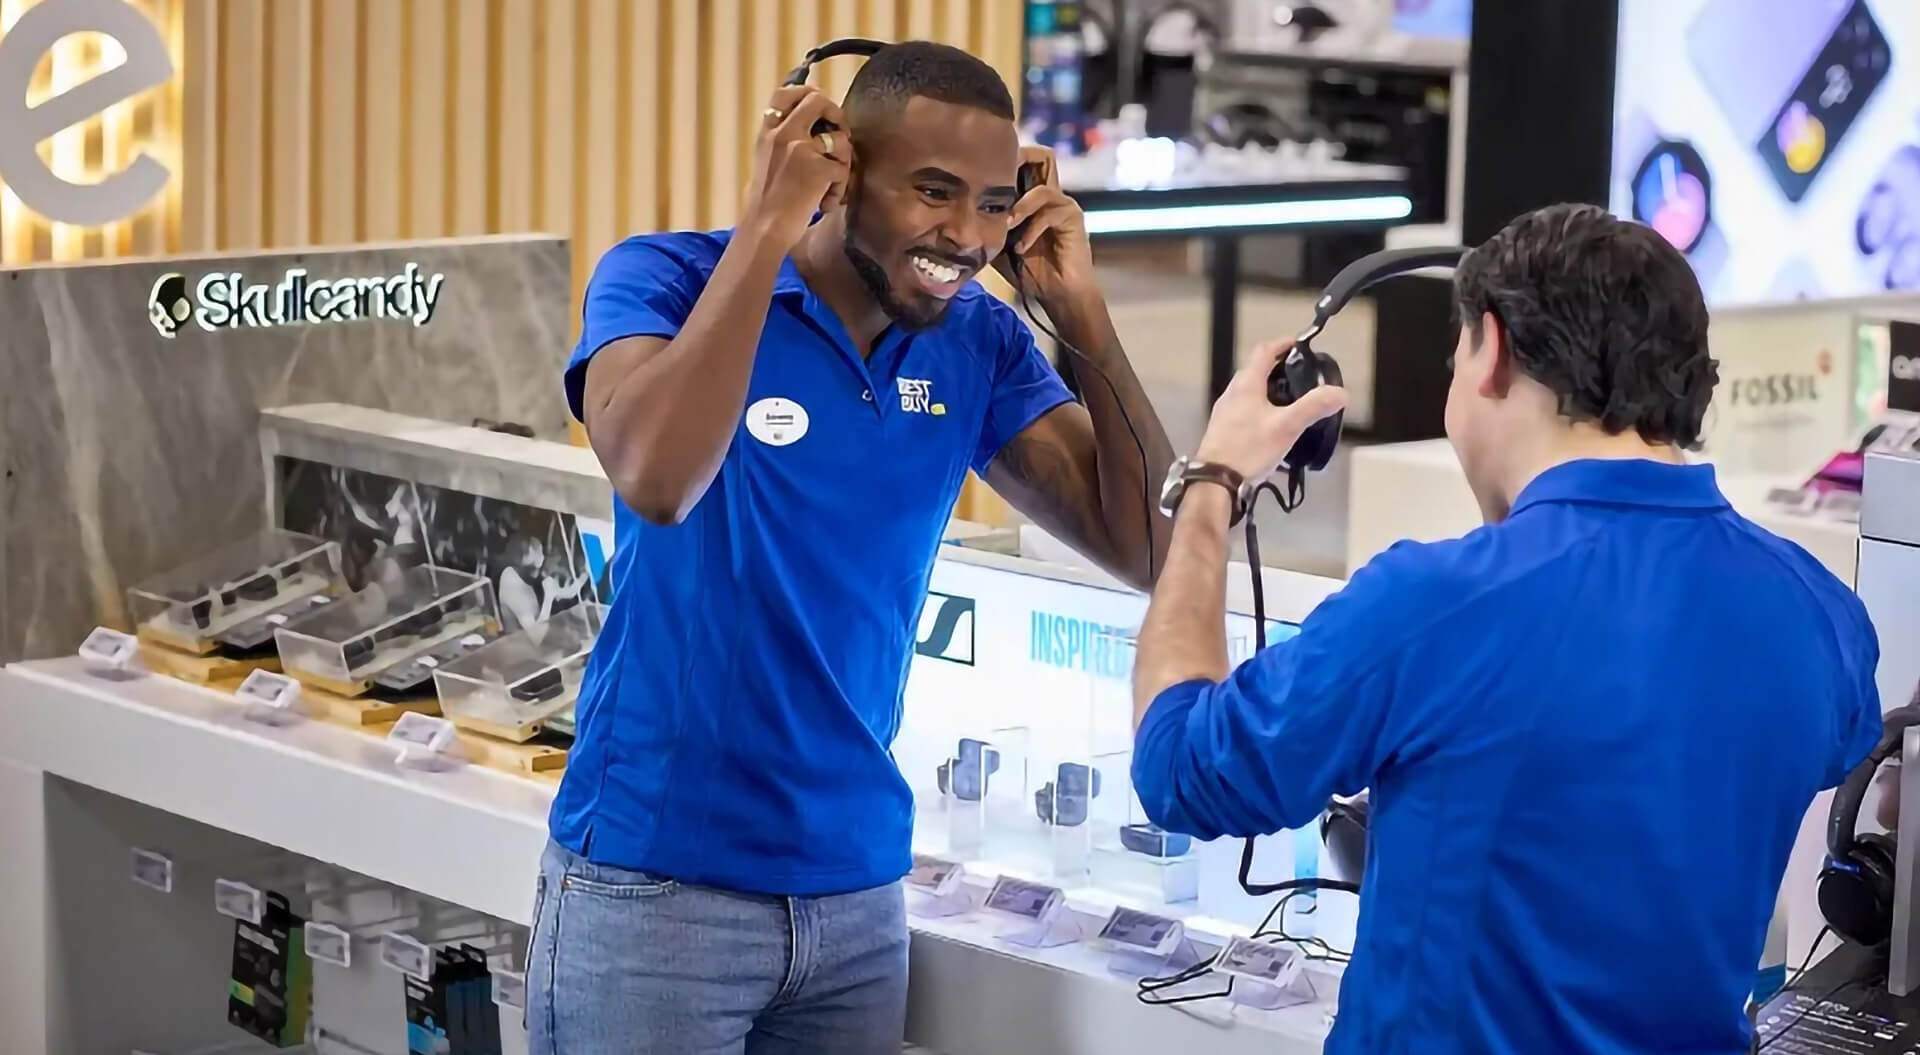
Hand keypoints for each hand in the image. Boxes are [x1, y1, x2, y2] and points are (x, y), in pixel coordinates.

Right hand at [739, 85, 853, 251]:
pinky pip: (843, 170)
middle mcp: (783, 133)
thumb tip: (814, 132)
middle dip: (836, 114)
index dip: (808, 95)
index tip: (819, 109)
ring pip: (840, 139)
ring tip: (831, 186)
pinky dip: (839, 190)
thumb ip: (782, 142)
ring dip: (843, 163)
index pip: (784, 94)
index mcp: (767, 132)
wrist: (764, 228)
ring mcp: (802, 149)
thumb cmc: (766, 203)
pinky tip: (826, 204)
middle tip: (840, 134)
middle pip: (818, 100)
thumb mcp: (766, 162)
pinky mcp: (820, 168)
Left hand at [991, 146, 1095, 301]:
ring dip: (1020, 204)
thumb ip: (984, 226)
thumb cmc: (1027, 270)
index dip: (1002, 161)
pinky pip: (1049, 210)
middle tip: (996, 187)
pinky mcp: (1072, 216)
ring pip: (1044, 183)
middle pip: (1041, 155)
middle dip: (1018, 164)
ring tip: (1007, 226)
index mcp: (1029, 196)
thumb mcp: (997, 245)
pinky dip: (1032, 228)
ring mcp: (1062, 203)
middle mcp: (1048, 193)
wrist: (1056, 295)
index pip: (1021, 161)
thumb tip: (953, 217)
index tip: (978, 176)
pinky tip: (1022, 248)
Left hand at [1194, 341, 1348, 482]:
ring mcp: (1224, 412)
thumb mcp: (1286, 427)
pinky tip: (1272, 428)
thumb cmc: (1248, 449)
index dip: (1282, 344)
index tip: (1298, 345)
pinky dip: (1261, 410)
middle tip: (1300, 378)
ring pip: (1249, 392)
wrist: (1215, 480)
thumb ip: (1313, 407)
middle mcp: (1232, 393)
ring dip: (1269, 392)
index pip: (1263, 351)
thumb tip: (1340, 393)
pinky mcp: (1222, 430)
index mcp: (1246, 384)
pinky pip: (1244, 411)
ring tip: (1290, 404)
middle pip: (1256, 371)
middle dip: (1278, 370)